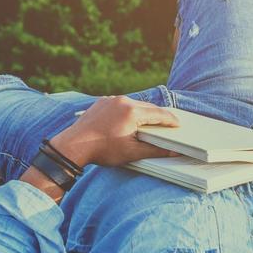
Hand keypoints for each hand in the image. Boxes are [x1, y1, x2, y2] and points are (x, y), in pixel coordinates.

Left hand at [49, 96, 179, 167]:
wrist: (74, 145)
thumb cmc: (102, 150)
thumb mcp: (132, 153)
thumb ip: (155, 151)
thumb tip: (173, 151)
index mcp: (132, 111)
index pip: (159, 113)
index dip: (170, 120)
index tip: (178, 124)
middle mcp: (122, 101)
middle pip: (147, 107)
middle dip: (157, 116)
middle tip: (166, 124)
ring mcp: (110, 100)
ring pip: (133, 104)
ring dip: (142, 113)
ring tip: (148, 123)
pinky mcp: (101, 102)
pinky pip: (120, 104)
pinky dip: (127, 111)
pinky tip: (128, 121)